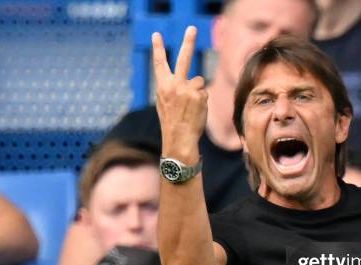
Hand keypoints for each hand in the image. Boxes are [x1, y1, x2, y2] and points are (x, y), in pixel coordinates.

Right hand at [152, 26, 206, 161]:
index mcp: (162, 87)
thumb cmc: (173, 124)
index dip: (157, 48)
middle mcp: (174, 85)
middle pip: (183, 59)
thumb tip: (191, 81)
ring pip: (198, 82)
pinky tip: (196, 111)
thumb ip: (173, 90)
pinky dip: (202, 101)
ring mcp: (187, 89)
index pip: (159, 64)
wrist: (179, 140)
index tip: (156, 35)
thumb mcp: (165, 104)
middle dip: (187, 41)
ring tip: (191, 108)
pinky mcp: (199, 95)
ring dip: (198, 93)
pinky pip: (204, 92)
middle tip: (192, 28)